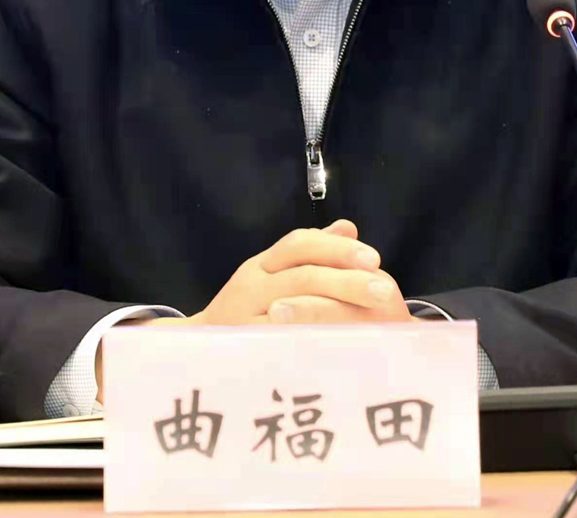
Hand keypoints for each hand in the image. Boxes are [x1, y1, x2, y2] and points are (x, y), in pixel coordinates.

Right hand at [96, 220, 411, 398]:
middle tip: (384, 290)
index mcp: (262, 266)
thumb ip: (312, 253)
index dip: (337, 249)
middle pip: (303, 274)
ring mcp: (246, 318)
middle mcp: (252, 286)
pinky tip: (339, 348)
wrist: (192, 350)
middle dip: (347, 281)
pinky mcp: (245, 350)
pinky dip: (309, 343)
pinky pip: (280, 344)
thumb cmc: (244, 311)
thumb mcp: (275, 276)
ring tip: (370, 319)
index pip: (299, 244)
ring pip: (293, 307)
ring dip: (335, 310)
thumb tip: (349, 227)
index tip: (374, 259)